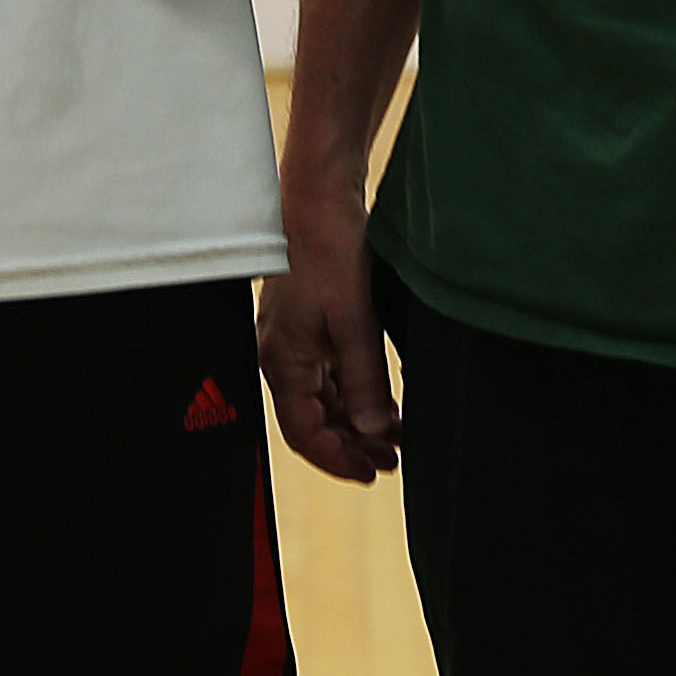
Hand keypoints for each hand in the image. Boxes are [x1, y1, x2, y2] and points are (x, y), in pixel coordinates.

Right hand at [256, 223, 399, 482]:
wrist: (318, 203)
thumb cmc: (327, 251)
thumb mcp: (354, 320)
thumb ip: (364, 379)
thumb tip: (375, 428)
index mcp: (283, 361)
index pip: (304, 433)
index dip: (338, 459)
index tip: (371, 471)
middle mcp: (281, 358)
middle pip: (313, 421)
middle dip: (352, 446)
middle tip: (391, 461)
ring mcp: (293, 344)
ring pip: (322, 402)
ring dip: (355, 423)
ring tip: (394, 438)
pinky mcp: (307, 331)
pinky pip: (327, 378)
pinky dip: (352, 396)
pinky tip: (382, 404)